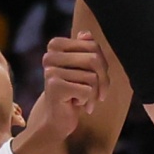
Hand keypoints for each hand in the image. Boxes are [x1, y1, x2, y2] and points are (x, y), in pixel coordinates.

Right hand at [13, 33, 107, 153]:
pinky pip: (87, 90)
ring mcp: (51, 71)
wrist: (56, 119)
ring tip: (84, 100)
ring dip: (94, 93)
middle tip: (99, 93)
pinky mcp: (55, 86)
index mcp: (55, 46)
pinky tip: (76, 105)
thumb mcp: (82, 69)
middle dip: (103, 79)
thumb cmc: (73, 92)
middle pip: (94, 59)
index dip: (102, 63)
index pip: (92, 45)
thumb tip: (86, 34)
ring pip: (92, 77)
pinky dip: (88, 101)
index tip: (97, 77)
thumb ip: (85, 50)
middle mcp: (50, 56)